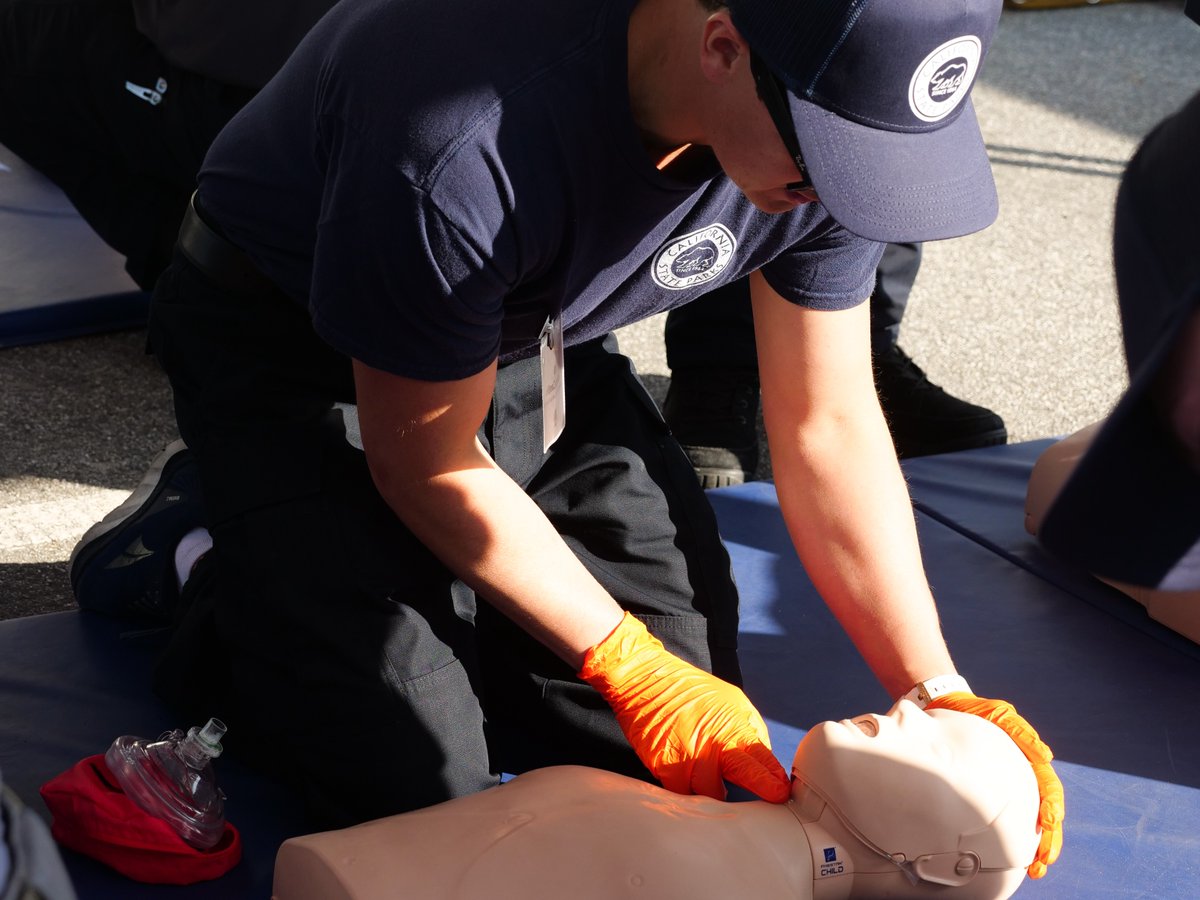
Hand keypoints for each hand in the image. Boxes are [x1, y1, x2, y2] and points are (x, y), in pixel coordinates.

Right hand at [579, 612, 789, 802]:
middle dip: (755, 790)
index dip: (773, 781)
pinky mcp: (665, 767)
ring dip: (710, 790)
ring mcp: (688, 758)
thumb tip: (762, 762)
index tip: (781, 794)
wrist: (645, 680)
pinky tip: (684, 773)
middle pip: (741, 779)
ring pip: (708, 794)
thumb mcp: (731, 700)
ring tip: (705, 774)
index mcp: (734, 727)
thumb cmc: (689, 690)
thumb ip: (748, 731)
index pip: (761, 761)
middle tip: (760, 802)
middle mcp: (713, 744)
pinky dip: (685, 787)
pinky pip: (681, 793)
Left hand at [927, 692, 1063, 877]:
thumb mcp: (999, 715)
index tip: (1050, 823)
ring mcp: (1006, 787)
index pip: (1049, 789)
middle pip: (1043, 814)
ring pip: (1026, 822)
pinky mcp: (986, 793)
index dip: (1053, 807)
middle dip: (1049, 840)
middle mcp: (1022, 778)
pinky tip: (1005, 858)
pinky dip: (1006, 840)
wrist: (946, 708)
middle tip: (1044, 862)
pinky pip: (1000, 819)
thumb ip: (1020, 732)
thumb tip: (1046, 756)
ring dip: (1035, 847)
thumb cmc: (977, 711)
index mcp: (1030, 761)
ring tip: (1036, 869)